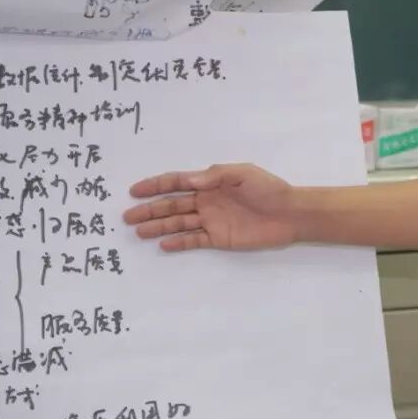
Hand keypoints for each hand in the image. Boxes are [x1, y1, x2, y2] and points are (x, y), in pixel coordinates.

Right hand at [124, 163, 299, 251]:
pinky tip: (163, 244)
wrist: (291, 213)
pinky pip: (194, 240)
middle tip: (126, 216)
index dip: (155, 185)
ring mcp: (212, 220)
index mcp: (211, 183)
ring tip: (138, 231)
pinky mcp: (219, 238)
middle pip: (172, 205)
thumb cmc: (269, 189)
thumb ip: (214, 176)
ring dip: (159, 226)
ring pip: (179, 223)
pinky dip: (179, 242)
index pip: (178, 183)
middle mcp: (207, 201)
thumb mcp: (243, 173)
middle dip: (150, 209)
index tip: (134, 190)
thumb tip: (189, 180)